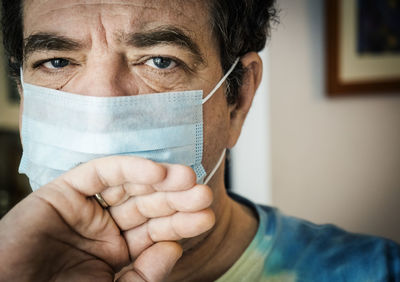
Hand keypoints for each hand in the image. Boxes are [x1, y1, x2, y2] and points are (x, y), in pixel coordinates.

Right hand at [0, 156, 213, 280]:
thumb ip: (145, 276)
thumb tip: (174, 247)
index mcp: (119, 253)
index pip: (158, 232)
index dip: (182, 223)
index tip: (207, 217)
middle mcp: (106, 227)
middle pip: (148, 205)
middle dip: (176, 199)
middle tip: (203, 194)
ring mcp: (86, 209)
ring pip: (130, 186)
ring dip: (160, 180)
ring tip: (188, 180)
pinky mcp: (64, 191)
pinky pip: (100, 173)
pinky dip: (128, 168)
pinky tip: (156, 173)